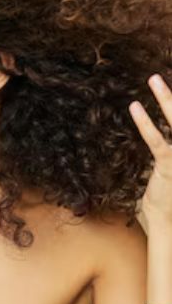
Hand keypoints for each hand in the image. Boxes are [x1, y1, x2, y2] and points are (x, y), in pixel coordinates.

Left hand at [129, 73, 171, 224]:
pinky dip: (145, 124)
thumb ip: (153, 162)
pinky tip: (135, 107)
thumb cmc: (161, 207)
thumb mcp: (157, 179)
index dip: (171, 107)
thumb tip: (140, 151)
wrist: (168, 227)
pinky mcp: (170, 165)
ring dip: (166, 99)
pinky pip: (157, 140)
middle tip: (159, 76)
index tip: (168, 92)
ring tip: (153, 79)